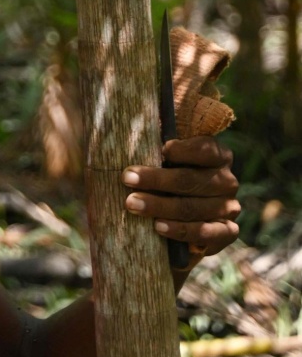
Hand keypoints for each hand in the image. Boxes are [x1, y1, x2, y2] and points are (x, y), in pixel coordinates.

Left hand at [122, 137, 239, 272]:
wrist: (183, 211)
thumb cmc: (171, 171)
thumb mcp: (169, 151)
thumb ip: (160, 138)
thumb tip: (137, 123)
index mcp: (219, 154)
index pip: (204, 149)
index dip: (182, 150)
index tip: (160, 150)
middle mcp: (227, 181)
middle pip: (190, 180)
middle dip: (156, 180)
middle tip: (127, 179)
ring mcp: (229, 208)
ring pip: (192, 207)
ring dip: (160, 206)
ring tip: (132, 204)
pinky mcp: (226, 232)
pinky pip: (205, 233)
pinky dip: (181, 230)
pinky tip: (159, 227)